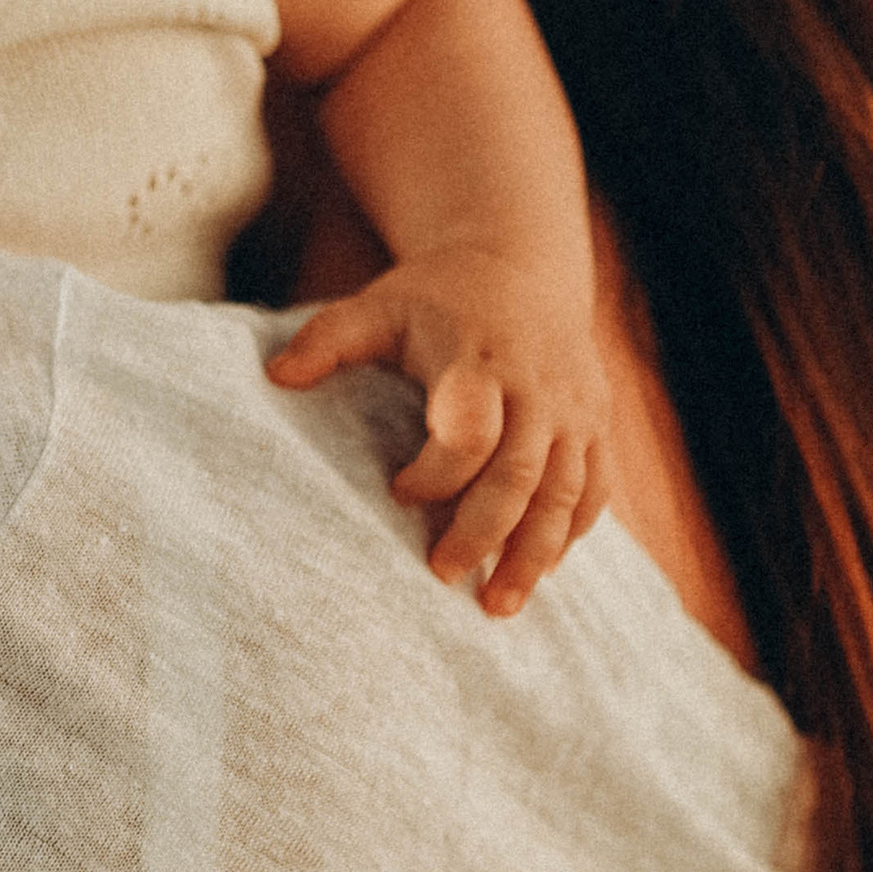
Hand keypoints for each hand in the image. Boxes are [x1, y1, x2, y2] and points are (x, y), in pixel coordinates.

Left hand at [265, 251, 608, 615]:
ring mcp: (575, 408)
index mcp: (479, 359)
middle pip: (520, 475)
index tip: (397, 491)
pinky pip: (594, 490)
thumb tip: (275, 377)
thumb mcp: (379, 304)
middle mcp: (537, 387)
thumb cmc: (436, 297)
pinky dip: (570, 535)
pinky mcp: (597, 424)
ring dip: (533, 554)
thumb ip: (329, 339)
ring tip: (496, 606)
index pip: (471, 431)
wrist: (522, 265)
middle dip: (483, 534)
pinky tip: (538, 571)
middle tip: (441, 575)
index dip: (437, 473)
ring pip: (566, 493)